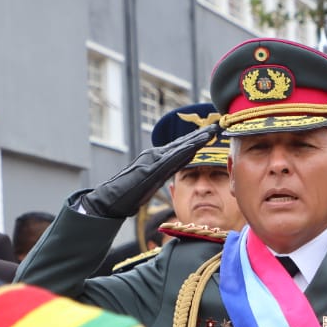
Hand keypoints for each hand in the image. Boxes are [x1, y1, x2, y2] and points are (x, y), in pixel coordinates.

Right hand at [80, 124, 220, 218]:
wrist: (110, 201)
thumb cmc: (127, 196)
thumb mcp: (149, 184)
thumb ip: (160, 175)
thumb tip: (170, 172)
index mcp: (156, 159)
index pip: (180, 148)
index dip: (196, 141)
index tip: (210, 134)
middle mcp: (155, 156)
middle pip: (182, 144)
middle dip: (200, 135)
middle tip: (216, 125)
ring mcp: (152, 160)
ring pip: (179, 148)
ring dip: (196, 139)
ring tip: (211, 132)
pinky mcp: (151, 169)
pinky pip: (171, 159)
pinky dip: (184, 151)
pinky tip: (195, 146)